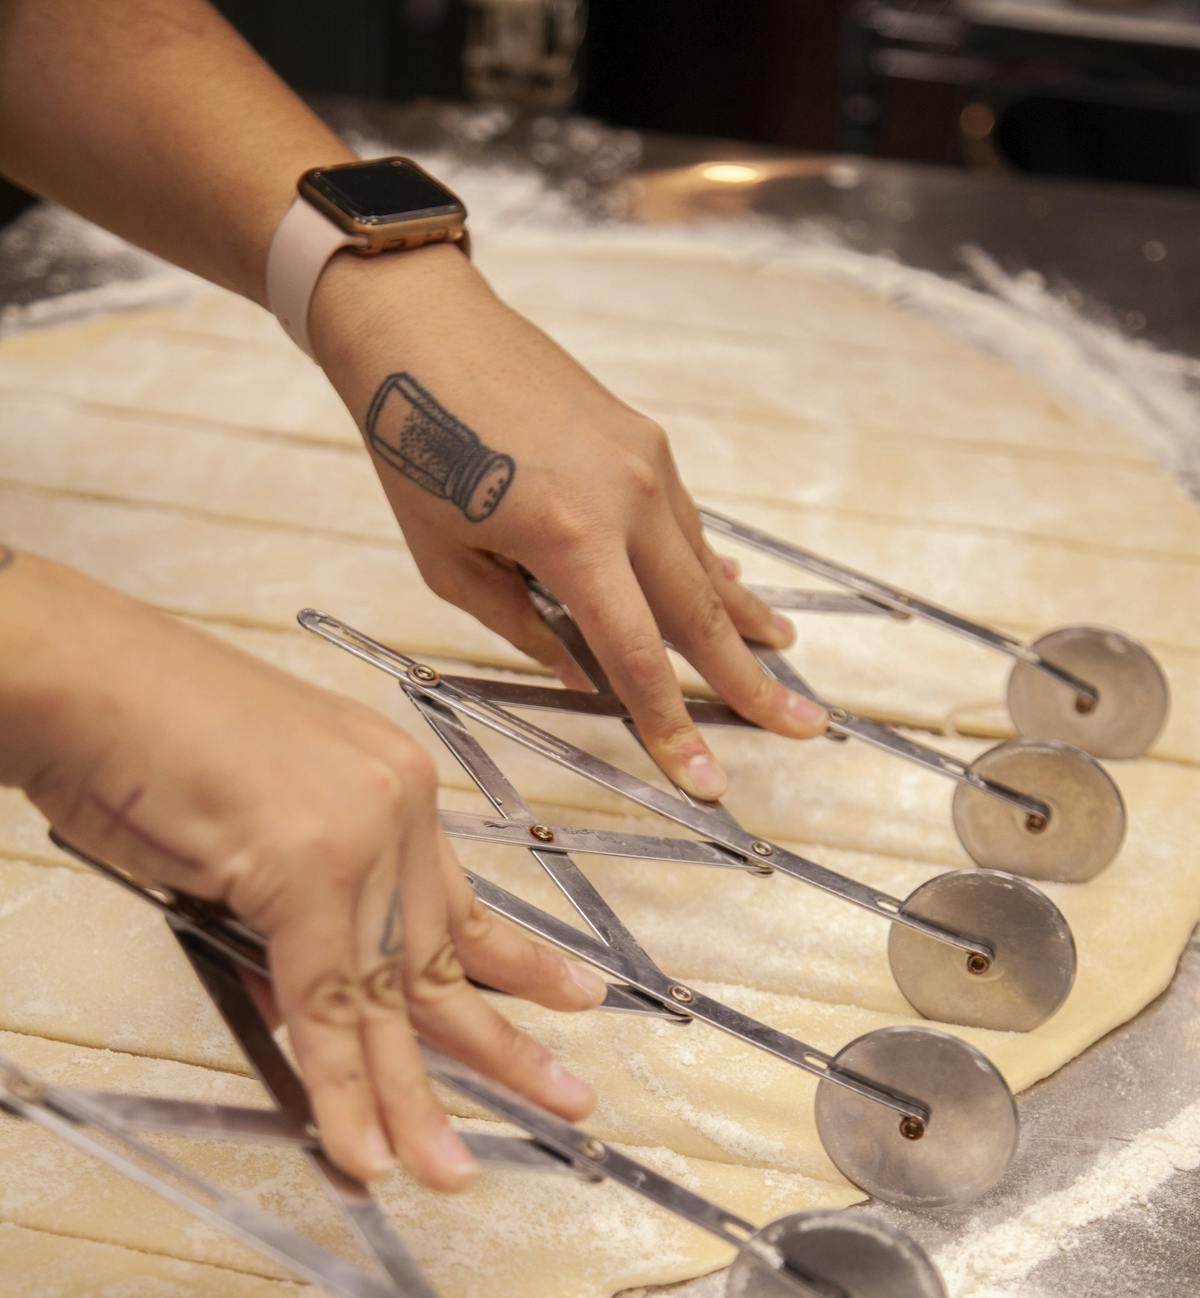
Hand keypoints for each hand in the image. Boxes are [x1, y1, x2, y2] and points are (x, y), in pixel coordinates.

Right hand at [8, 557, 604, 1187]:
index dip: (517, 961)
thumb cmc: (135, 736)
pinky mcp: (306, 867)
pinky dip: (341, 1087)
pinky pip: (325, 1005)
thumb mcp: (240, 836)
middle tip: (571, 1101)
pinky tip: (365, 1151)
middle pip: (445, 955)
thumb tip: (306, 1011)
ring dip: (413, 1101)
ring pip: (390, 997)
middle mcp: (393, 802)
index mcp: (390, 782)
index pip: (459, 898)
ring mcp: (357, 832)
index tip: (575, 998)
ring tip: (452, 1172)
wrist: (73, 673)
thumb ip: (288, 921)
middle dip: (503, 1044)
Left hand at [311, 247, 825, 800]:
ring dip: (745, 622)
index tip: (707, 782)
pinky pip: (685, 524)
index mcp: (572, 541)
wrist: (422, 330)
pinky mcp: (643, 439)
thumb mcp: (448, 561)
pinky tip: (736, 595)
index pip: (636, 660)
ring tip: (783, 661)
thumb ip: (519, 625)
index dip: (672, 729)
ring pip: (705, 566)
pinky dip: (710, 567)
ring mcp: (644, 464)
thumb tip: (579, 673)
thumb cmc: (414, 446)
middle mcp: (627, 501)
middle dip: (751, 682)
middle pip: (700, 617)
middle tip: (802, 727)